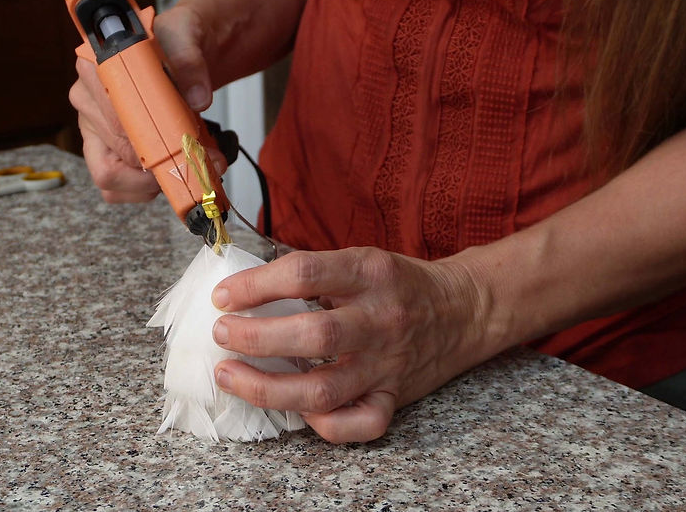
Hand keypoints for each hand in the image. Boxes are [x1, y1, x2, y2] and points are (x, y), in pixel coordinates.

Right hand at [68, 5, 223, 202]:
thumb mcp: (186, 39)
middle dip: (160, 166)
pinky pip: (117, 188)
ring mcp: (95, 129)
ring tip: (186, 166)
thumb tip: (198, 97)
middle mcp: (88, 101)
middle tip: (199, 160)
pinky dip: (147, 188)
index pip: (111, 119)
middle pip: (114, 155)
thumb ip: (190, 63)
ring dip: (152, 183)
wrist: (181, 52)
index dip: (145, 142)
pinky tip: (170, 171)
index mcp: (95, 69)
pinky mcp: (107, 150)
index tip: (175, 147)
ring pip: (110, 179)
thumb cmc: (173, 45)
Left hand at [210, 247, 499, 442]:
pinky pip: (360, 424)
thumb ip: (312, 273)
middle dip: (255, 337)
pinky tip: (296, 412)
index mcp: (370, 273)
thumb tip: (244, 287)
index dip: (255, 285)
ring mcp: (388, 363)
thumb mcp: (361, 260)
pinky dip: (323, 425)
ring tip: (230, 375)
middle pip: (312, 334)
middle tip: (222, 333)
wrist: (464, 310)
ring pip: (323, 389)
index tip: (224, 296)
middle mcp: (381, 319)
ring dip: (266, 386)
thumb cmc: (399, 285)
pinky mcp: (395, 396)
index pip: (304, 273)